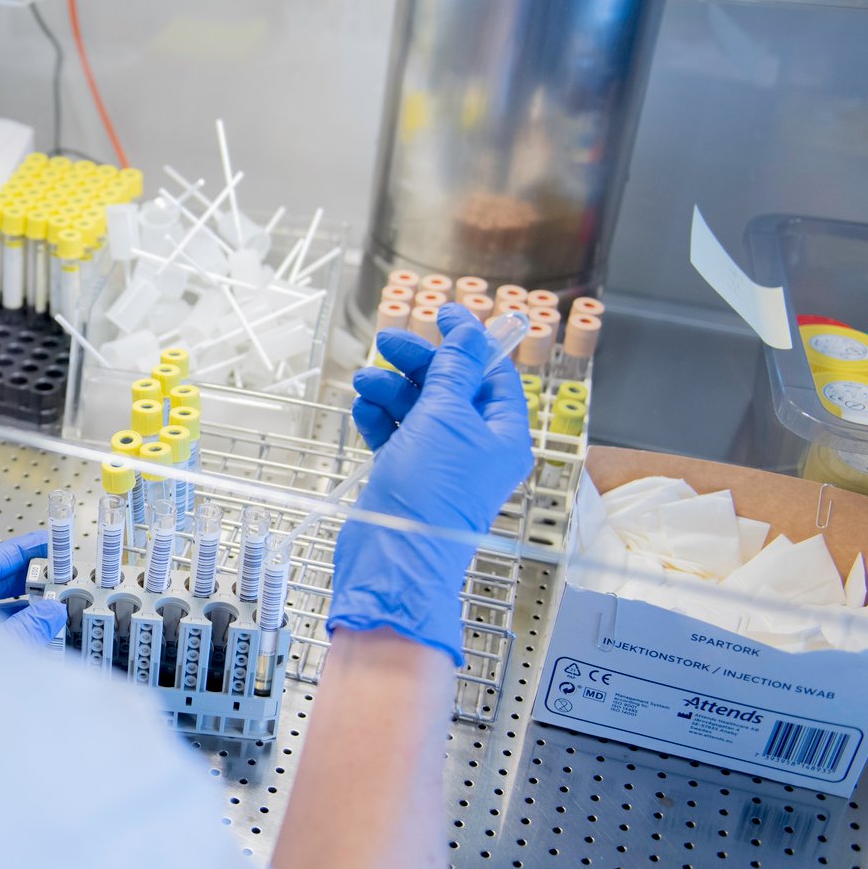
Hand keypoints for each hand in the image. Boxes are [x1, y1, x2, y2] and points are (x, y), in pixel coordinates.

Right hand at [327, 302, 532, 664]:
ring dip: (392, 390)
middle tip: (389, 344)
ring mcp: (439, 463)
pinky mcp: (407, 476)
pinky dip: (379, 418)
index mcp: (503, 436)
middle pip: (451, 387)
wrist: (394, 556)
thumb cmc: (430, 495)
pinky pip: (395, 434)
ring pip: (417, 409)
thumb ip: (454, 372)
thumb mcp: (446, 418)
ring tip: (366, 383)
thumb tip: (468, 336)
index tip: (445, 312)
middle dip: (419, 364)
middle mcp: (475, 449)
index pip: (493, 375)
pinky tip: (363, 410)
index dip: (469, 341)